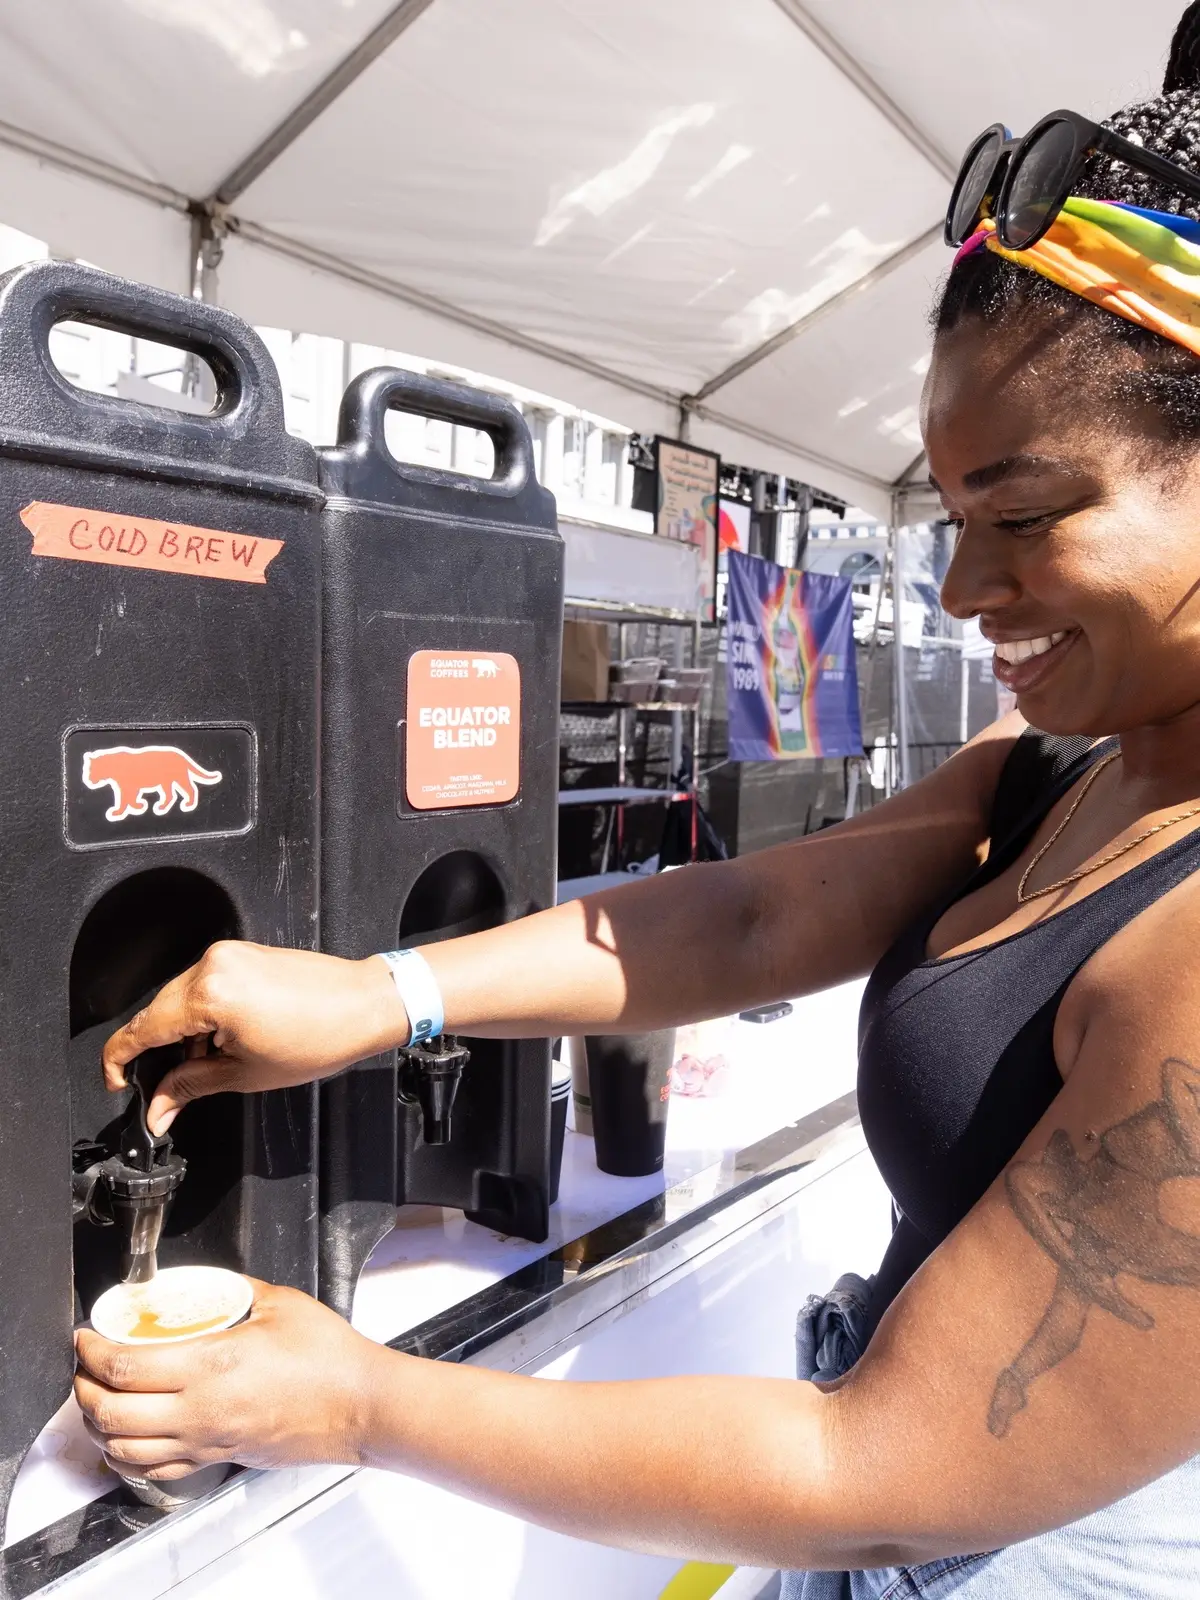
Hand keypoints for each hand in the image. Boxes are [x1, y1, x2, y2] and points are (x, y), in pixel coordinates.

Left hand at [74, 1281, 386, 1477]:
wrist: (359, 1404)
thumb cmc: (328, 1359)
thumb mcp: (280, 1303)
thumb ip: (238, 1291)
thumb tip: (215, 1284)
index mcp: (210, 1367)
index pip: (125, 1367)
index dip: (92, 1352)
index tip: (86, 1336)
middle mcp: (199, 1411)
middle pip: (111, 1413)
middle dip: (85, 1388)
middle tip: (86, 1365)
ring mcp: (206, 1441)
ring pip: (125, 1450)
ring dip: (100, 1426)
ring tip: (100, 1400)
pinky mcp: (218, 1458)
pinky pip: (156, 1470)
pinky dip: (129, 1456)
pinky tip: (130, 1438)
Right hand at [102, 942, 407, 1134]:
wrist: (364, 1005)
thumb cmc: (317, 1039)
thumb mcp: (244, 1073)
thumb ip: (190, 1086)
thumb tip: (157, 1109)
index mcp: (209, 994)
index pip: (142, 1028)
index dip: (120, 1060)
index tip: (118, 1084)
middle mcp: (212, 965)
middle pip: (158, 1011)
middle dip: (156, 1050)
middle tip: (165, 1086)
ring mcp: (229, 955)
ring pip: (180, 997)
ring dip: (181, 1032)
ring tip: (207, 1062)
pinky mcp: (243, 953)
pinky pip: (204, 984)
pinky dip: (202, 1013)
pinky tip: (221, 1039)